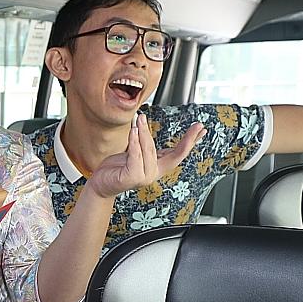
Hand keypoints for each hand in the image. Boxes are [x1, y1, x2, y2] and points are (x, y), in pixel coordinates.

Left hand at [86, 118, 203, 198]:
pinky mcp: (132, 176)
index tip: (202, 129)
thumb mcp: (135, 153)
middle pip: (174, 154)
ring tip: (140, 119)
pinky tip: (134, 130)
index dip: (191, 142)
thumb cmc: (117, 168)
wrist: (101, 183)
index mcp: (157, 167)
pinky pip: (135, 155)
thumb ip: (145, 146)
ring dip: (145, 132)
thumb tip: (148, 130)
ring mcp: (144, 177)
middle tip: (197, 125)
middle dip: (188, 140)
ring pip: (149, 150)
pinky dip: (135, 141)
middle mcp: (154, 173)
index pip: (178, 154)